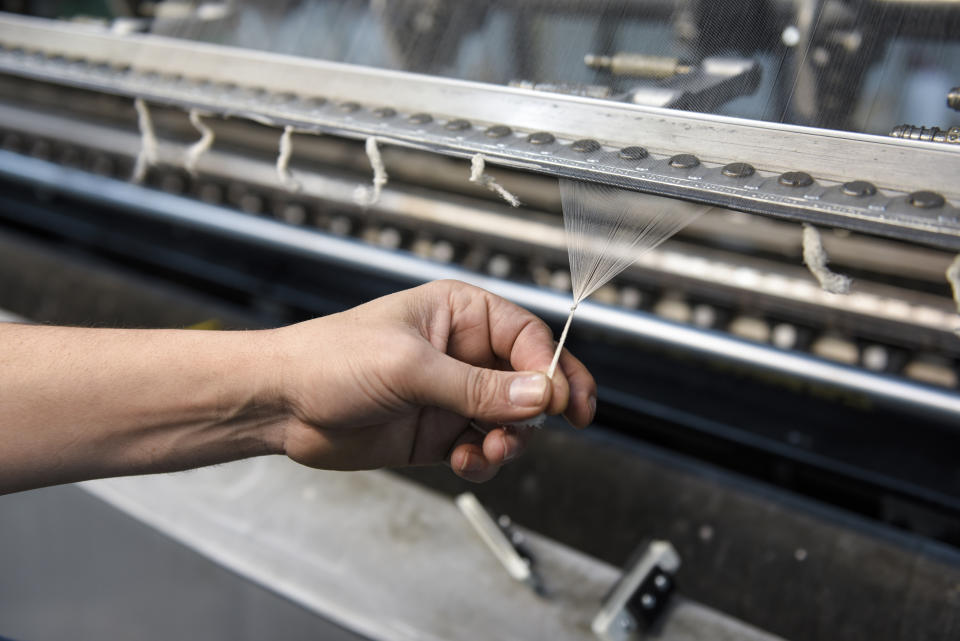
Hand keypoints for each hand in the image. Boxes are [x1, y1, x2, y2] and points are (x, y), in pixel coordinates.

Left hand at [273, 280, 595, 481]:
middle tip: (569, 420)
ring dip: (512, 438)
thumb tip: (538, 394)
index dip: (550, 367)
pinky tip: (465, 459)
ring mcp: (452, 394)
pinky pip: (484, 446)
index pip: (526, 337)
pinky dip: (484, 459)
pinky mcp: (439, 431)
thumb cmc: (330, 360)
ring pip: (512, 419)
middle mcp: (463, 352)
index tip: (559, 399)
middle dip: (544, 403)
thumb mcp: (408, 367)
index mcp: (460, 314)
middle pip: (530, 377)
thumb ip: (476, 387)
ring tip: (491, 448)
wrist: (280, 405)